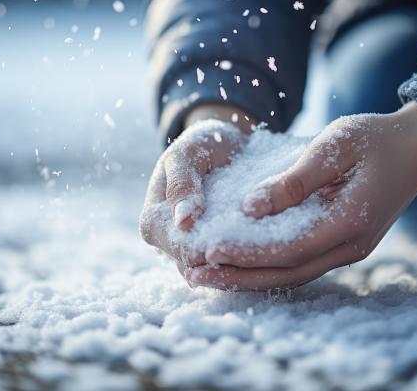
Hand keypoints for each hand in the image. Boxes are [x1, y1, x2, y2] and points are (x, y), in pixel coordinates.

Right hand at [139, 104, 256, 278]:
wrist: (221, 143)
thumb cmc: (201, 145)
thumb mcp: (187, 154)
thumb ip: (182, 184)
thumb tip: (183, 220)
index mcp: (153, 222)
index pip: (176, 249)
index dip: (205, 249)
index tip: (235, 238)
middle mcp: (167, 242)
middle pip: (193, 267)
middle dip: (223, 259)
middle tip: (259, 245)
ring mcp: (188, 249)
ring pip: (210, 273)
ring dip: (235, 264)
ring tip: (263, 249)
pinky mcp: (209, 251)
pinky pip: (225, 267)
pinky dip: (242, 260)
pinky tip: (262, 250)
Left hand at [188, 101, 416, 289]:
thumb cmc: (375, 138)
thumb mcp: (334, 146)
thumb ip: (294, 180)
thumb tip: (250, 207)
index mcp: (350, 221)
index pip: (291, 248)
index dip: (249, 253)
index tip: (210, 250)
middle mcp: (351, 245)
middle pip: (288, 273)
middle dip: (241, 276)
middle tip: (197, 275)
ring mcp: (350, 249)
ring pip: (294, 274)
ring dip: (251, 277)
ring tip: (209, 275)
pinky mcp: (344, 244)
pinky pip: (302, 263)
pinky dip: (270, 267)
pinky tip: (242, 264)